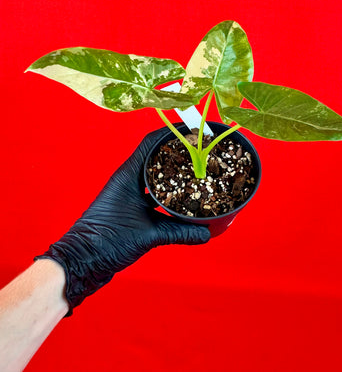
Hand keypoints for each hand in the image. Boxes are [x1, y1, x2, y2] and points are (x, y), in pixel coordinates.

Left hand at [35, 126, 210, 314]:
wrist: (82, 262)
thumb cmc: (107, 242)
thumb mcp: (148, 235)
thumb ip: (180, 232)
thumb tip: (206, 232)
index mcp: (128, 175)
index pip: (151, 142)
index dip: (171, 133)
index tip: (192, 131)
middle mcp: (128, 180)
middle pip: (156, 157)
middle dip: (178, 153)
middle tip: (201, 152)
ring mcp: (129, 193)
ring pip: (156, 176)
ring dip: (174, 174)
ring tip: (198, 173)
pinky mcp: (131, 208)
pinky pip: (154, 194)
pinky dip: (169, 194)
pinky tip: (184, 200)